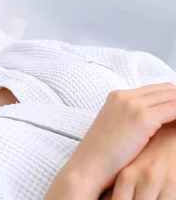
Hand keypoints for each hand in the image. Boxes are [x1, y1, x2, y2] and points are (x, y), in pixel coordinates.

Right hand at [50, 84, 175, 198]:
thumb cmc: (102, 155)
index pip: (157, 89)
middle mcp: (125, 96)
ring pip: (173, 97)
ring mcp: (133, 105)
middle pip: (167, 90)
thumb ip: (134, 119)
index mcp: (117, 96)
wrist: (88, 167)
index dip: (172, 100)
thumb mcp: (116, 129)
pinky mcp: (143, 118)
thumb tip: (159, 122)